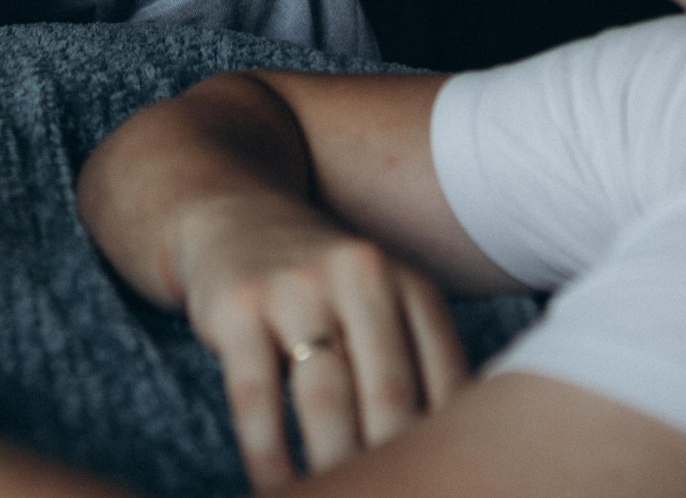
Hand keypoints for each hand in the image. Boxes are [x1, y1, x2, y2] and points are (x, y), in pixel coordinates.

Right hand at [174, 195, 470, 489]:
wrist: (235, 215)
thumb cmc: (326, 286)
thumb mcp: (383, 303)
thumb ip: (418, 366)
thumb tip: (450, 457)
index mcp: (410, 284)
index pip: (446, 380)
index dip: (450, 445)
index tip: (445, 483)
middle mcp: (360, 275)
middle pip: (390, 394)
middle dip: (396, 464)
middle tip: (399, 496)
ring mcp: (295, 287)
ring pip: (324, 398)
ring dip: (334, 467)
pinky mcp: (237, 306)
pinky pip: (255, 396)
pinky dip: (267, 453)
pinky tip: (274, 487)